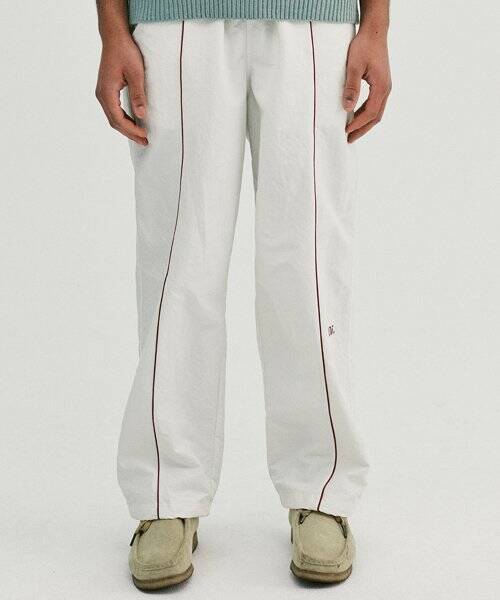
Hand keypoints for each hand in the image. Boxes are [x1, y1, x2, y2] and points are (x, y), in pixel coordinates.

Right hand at [95, 35, 147, 145]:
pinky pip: (114, 110)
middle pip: (115, 122)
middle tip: (145, 142)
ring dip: (127, 128)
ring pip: (114, 117)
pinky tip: (134, 122)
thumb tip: (141, 115)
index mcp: (107, 92)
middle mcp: (102, 95)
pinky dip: (124, 119)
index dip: (132, 130)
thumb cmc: (125, 52)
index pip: (119, 119)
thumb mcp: (136, 73)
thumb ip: (138, 95)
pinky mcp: (107, 90)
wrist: (115, 37)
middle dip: (130, 133)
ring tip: (141, 136)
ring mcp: (103, 93)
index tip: (145, 136)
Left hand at [343, 28, 391, 142]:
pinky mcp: (381, 84)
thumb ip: (351, 87)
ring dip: (364, 123)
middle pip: (375, 117)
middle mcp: (386, 89)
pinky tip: (355, 117)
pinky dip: (365, 113)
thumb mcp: (354, 66)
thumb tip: (347, 108)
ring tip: (351, 132)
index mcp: (381, 86)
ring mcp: (385, 87)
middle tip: (349, 140)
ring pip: (376, 112)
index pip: (370, 112)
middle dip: (362, 129)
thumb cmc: (364, 46)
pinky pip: (374, 104)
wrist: (374, 32)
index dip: (358, 124)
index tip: (346, 131)